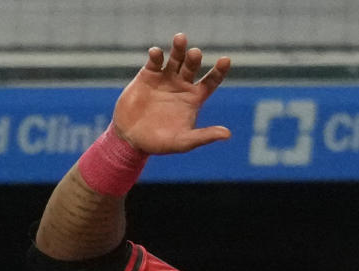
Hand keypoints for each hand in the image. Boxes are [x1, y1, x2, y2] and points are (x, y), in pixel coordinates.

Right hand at [112, 33, 231, 154]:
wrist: (131, 139)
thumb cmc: (159, 144)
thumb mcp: (183, 142)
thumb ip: (204, 136)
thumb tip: (227, 134)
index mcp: (194, 98)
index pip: (211, 81)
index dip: (219, 71)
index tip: (226, 60)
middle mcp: (182, 85)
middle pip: (192, 66)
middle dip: (194, 58)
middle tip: (195, 53)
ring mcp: (165, 78)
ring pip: (175, 58)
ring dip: (178, 48)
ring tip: (180, 38)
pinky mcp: (148, 75)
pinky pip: (155, 61)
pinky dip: (156, 55)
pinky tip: (156, 53)